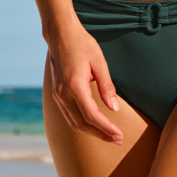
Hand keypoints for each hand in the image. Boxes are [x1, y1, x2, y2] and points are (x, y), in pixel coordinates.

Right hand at [45, 24, 123, 144]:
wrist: (61, 35)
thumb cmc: (83, 46)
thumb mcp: (100, 63)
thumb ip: (107, 87)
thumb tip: (114, 109)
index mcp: (74, 86)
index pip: (91, 115)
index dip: (106, 128)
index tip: (119, 135)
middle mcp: (62, 94)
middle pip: (81, 124)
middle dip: (100, 134)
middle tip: (118, 140)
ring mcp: (57, 95)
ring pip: (73, 122)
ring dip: (91, 131)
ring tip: (109, 136)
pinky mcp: (56, 94)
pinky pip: (69, 115)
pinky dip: (82, 124)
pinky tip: (94, 126)